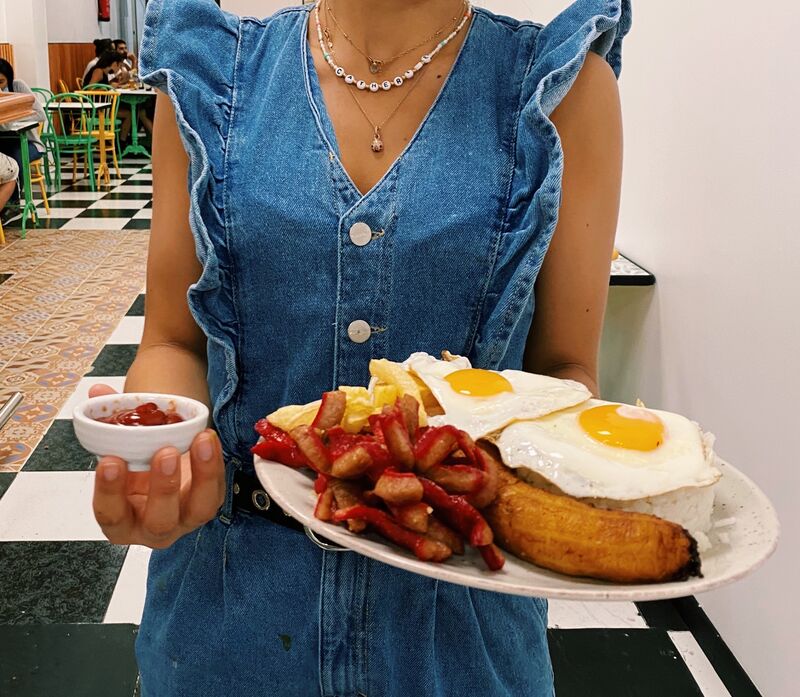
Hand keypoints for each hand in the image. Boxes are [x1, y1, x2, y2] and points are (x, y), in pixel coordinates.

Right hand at [90, 384, 225, 548]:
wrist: (163, 460)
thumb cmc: (134, 460)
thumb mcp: (120, 444)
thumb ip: (108, 419)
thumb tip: (99, 393)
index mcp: (119, 519)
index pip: (110, 514)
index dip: (109, 491)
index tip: (111, 461)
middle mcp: (152, 528)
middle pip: (159, 521)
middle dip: (162, 487)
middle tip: (164, 452)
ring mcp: (185, 520)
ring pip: (199, 509)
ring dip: (201, 474)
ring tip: (199, 440)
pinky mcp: (209, 503)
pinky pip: (217, 488)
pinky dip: (215, 463)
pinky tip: (208, 438)